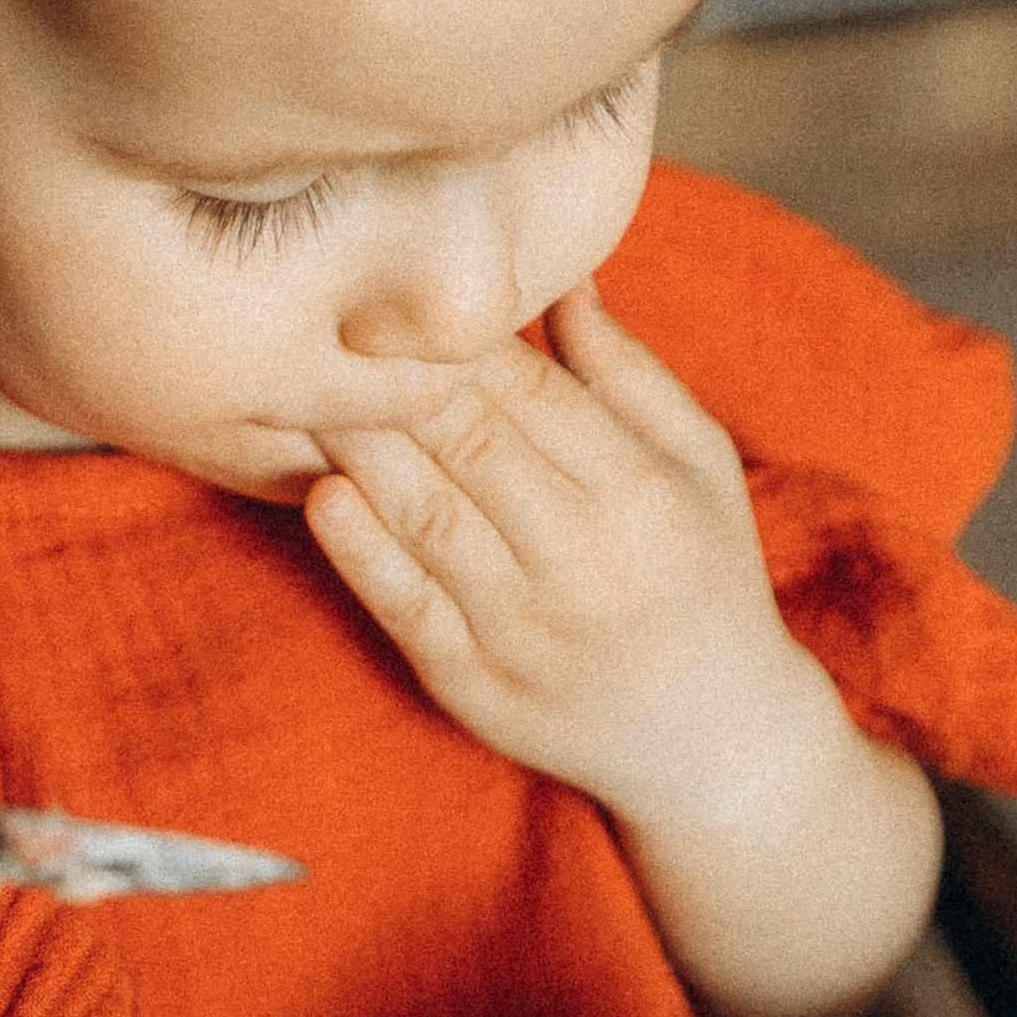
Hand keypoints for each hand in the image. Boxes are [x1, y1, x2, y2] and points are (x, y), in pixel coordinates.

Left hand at [302, 277, 817, 828]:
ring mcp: (523, 631)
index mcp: (642, 493)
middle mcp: (583, 562)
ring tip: (305, 384)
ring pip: (426, 517)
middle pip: (470, 443)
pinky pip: (404, 609)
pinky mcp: (473, 687)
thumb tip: (562, 274)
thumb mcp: (700, 464)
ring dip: (359, 447)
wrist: (712, 742)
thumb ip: (629, 371)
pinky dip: (360, 553)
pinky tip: (322, 497)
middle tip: (329, 312)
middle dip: (397, 374)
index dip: (459, 335)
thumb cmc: (702, 573)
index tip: (401, 285)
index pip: (532, 391)